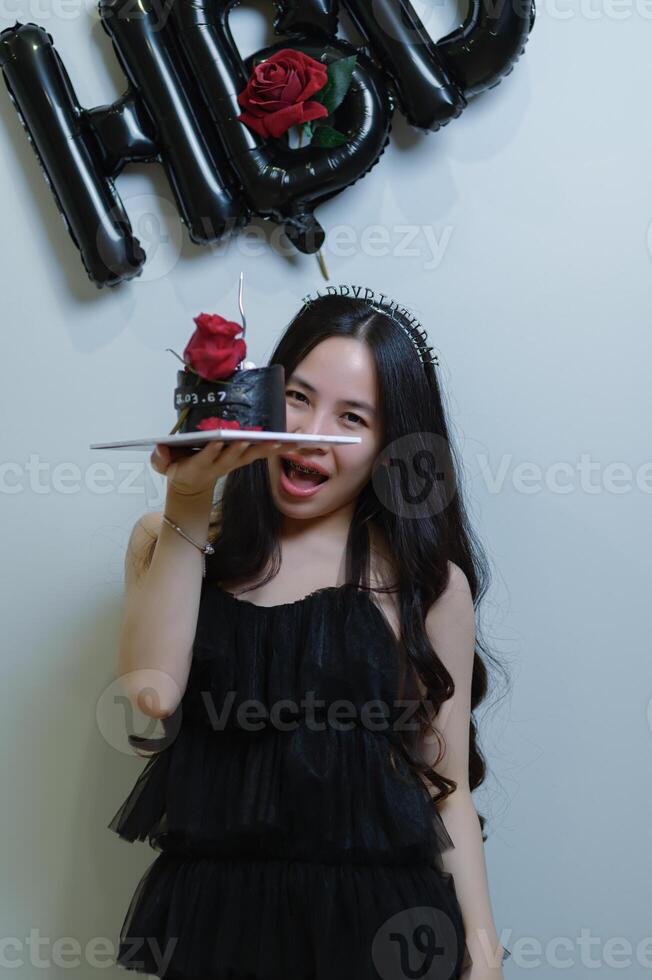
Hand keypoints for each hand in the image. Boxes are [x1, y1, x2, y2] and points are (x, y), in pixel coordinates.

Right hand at [150, 437, 297, 497]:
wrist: (191, 482)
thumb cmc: (178, 468)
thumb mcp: (164, 466)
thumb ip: (160, 458)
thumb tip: (160, 448)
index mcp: (200, 465)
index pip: (206, 457)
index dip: (212, 450)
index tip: (218, 440)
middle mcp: (220, 464)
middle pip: (233, 456)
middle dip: (241, 447)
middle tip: (250, 438)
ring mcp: (234, 462)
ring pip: (252, 454)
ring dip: (267, 448)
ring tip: (283, 441)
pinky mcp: (244, 459)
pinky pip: (263, 452)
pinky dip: (278, 448)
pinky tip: (294, 443)